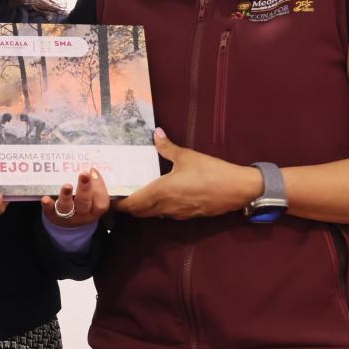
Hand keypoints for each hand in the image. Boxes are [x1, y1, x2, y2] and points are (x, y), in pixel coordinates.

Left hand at [42, 168, 110, 228]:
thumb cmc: (82, 204)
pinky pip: (50, 210)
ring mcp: (67, 216)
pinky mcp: (52, 215)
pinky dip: (48, 204)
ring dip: (66, 195)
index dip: (99, 187)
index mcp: (94, 210)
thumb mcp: (93, 198)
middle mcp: (82, 214)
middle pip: (84, 203)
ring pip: (67, 207)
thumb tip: (94, 168)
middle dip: (85, 188)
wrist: (65, 221)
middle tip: (84, 174)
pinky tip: (45, 198)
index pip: (101, 203)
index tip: (93, 170)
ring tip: (67, 185)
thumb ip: (95, 185)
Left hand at [114, 129, 260, 219]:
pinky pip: (167, 214)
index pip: (133, 204)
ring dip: (143, 208)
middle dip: (129, 206)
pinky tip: (162, 197)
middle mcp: (167, 206)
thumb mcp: (188, 156)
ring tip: (137, 194)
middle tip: (121, 195)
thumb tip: (156, 133)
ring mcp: (178, 213)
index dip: (120, 204)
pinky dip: (158, 208)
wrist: (238, 189)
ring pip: (154, 214)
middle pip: (140, 212)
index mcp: (162, 191)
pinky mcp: (189, 215)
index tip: (111, 198)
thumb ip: (167, 147)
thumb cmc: (211, 171)